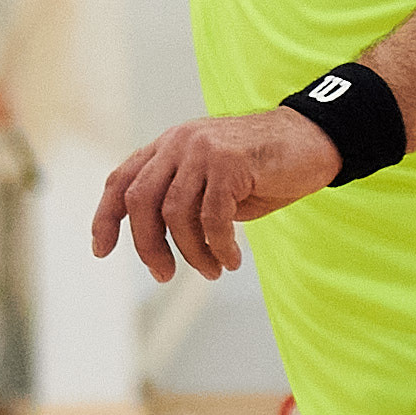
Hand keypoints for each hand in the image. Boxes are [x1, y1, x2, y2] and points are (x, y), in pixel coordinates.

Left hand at [91, 110, 341, 283]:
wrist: (313, 140)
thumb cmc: (265, 168)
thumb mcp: (214, 183)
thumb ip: (183, 202)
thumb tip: (156, 246)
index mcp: (169, 146)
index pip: (121, 180)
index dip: (105, 217)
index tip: (101, 250)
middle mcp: (179, 142)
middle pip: (140, 201)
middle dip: (148, 246)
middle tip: (165, 275)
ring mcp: (203, 148)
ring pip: (175, 214)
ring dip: (192, 253)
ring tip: (212, 270)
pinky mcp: (229, 161)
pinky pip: (212, 217)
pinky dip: (219, 246)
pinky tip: (232, 259)